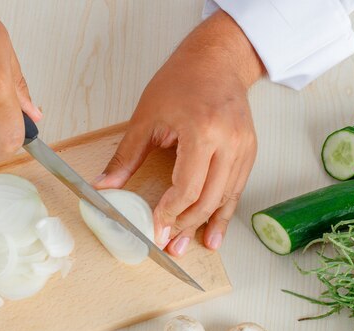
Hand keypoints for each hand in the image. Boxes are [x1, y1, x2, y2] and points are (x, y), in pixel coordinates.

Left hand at [95, 10, 264, 255]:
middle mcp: (229, 141)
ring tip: (188, 246)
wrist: (217, 60)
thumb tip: (104, 187)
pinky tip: (215, 233)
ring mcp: (243, 147)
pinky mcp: (249, 151)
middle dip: (186, 225)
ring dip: (205, 225)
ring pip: (225, 198)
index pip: (187, 187)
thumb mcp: (146, 117)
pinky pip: (236, 190)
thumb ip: (126, 157)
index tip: (155, 228)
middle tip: (169, 245)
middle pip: (208, 198)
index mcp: (202, 130)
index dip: (170, 213)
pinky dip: (224, 212)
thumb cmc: (182, 80)